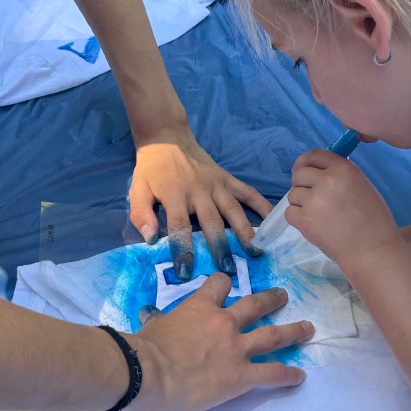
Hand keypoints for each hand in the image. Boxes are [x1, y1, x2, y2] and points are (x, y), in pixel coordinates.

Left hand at [130, 126, 269, 278]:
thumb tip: (150, 239)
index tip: (186, 272)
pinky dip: (262, 205)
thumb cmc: (152, 169)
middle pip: (212, 221)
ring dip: (245, 231)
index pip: (179, 227)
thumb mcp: (137, 189)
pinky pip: (248, 192)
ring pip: (234, 209)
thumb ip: (141, 214)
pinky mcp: (228, 178)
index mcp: (175, 195)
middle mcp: (199, 190)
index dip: (183, 250)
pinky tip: (273, 220)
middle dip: (221, 246)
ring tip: (255, 252)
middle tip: (229, 270)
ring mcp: (217, 184)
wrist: (167, 138)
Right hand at [130, 275, 311, 410]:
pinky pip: (272, 373)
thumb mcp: (152, 326)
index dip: (224, 283)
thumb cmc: (145, 348)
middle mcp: (224, 322)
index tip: (228, 284)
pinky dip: (288, 374)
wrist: (148, 371)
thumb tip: (151, 318)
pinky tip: (300, 376)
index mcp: (200, 308)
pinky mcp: (242, 375)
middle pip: (255, 305)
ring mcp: (237, 348)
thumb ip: (159, 322)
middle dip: (271, 299)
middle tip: (284, 295)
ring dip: (293, 331)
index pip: (218, 286)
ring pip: (273, 335)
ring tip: (308, 328)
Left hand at [286, 149, 396, 269]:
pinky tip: (312, 222)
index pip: (314, 155)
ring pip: (293, 194)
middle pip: (298, 173)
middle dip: (302, 183)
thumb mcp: (362, 185)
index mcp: (343, 169)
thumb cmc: (373, 219)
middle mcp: (326, 181)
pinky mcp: (304, 220)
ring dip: (301, 202)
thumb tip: (317, 171)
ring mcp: (313, 200)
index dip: (306, 162)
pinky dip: (297, 217)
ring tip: (318, 213)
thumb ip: (340, 175)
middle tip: (312, 196)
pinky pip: (289, 212)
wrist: (371, 249)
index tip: (304, 169)